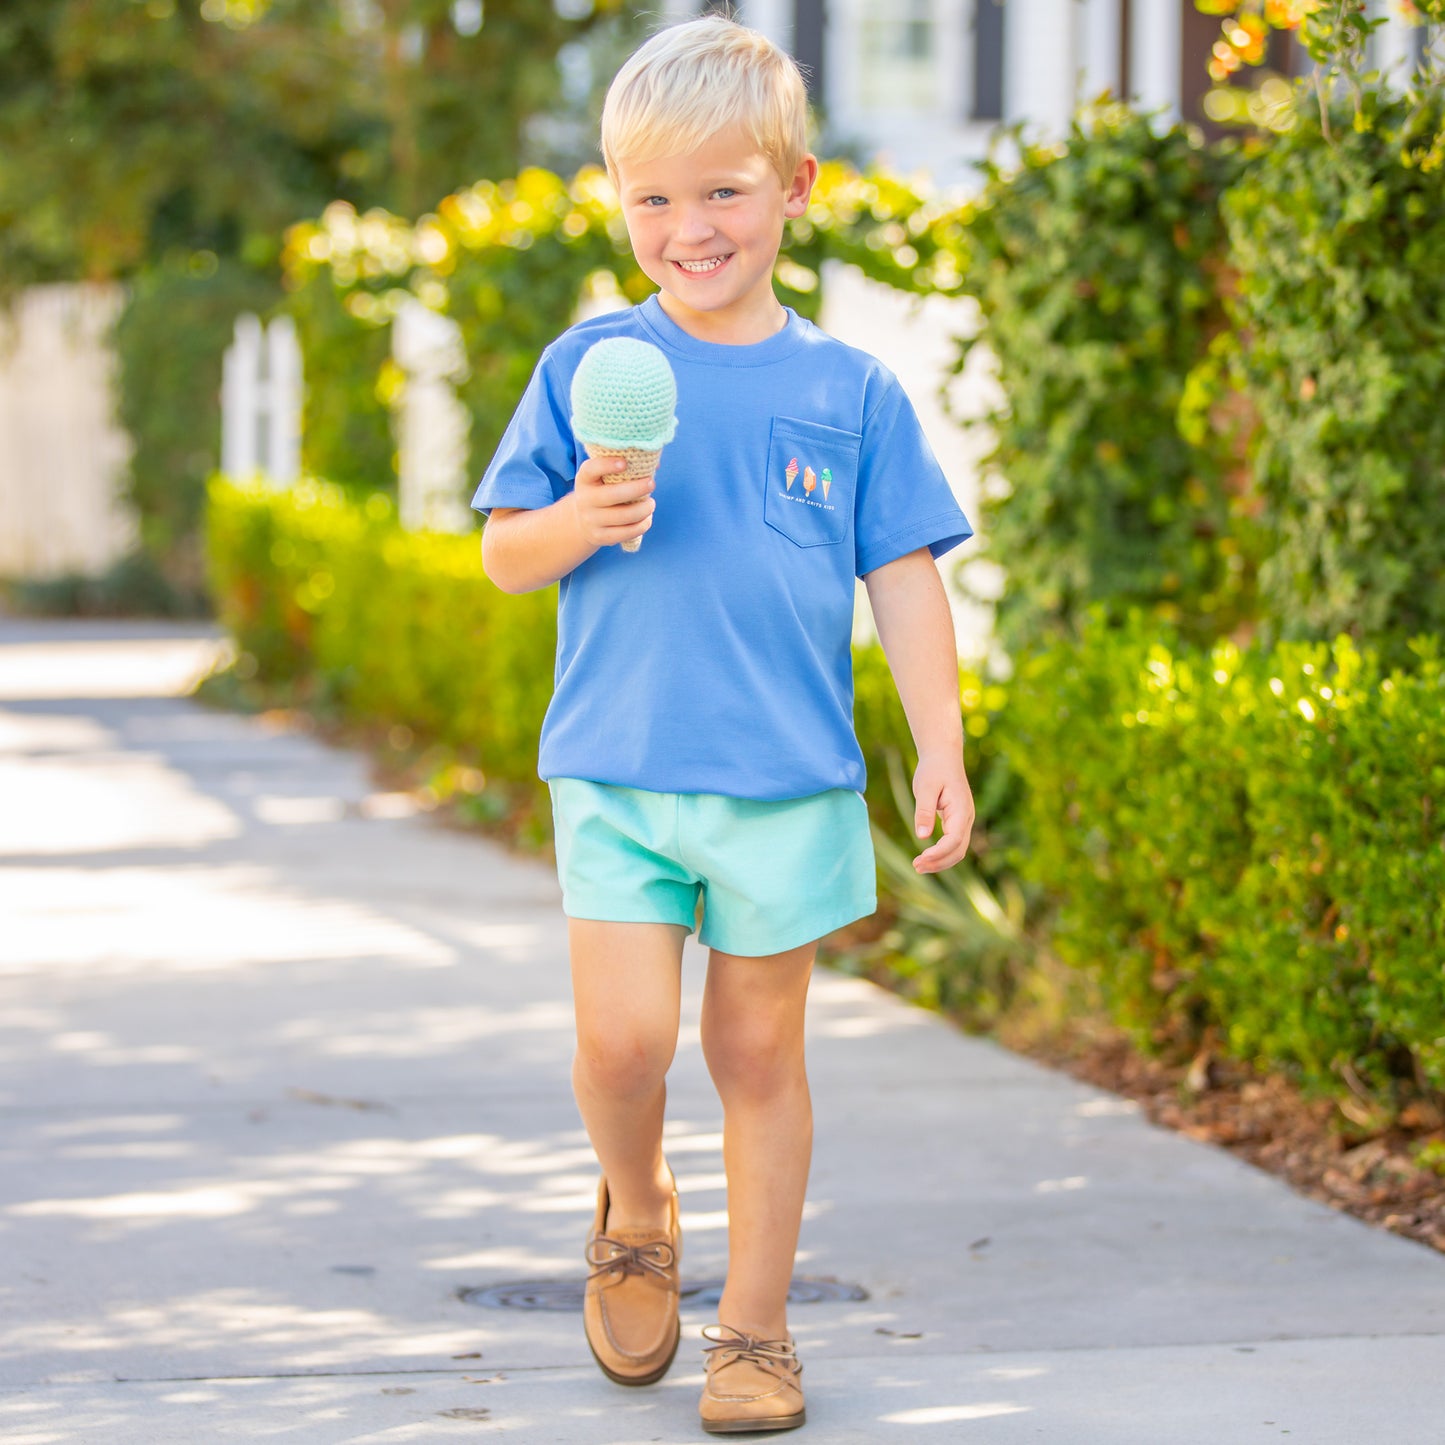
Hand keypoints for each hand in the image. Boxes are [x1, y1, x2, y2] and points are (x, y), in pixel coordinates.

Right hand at [572, 454, 655, 549]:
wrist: (583, 521)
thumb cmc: (603, 491)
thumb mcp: (604, 477)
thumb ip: (624, 468)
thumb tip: (655, 465)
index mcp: (585, 479)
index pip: (591, 469)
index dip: (607, 465)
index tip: (625, 463)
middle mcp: (584, 499)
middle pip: (612, 495)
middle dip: (636, 489)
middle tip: (652, 484)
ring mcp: (590, 520)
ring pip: (623, 516)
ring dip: (643, 509)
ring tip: (651, 504)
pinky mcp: (599, 536)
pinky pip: (625, 533)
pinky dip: (641, 526)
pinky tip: (647, 518)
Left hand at [911, 750, 974, 873]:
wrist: (943, 757)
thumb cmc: (933, 770)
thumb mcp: (925, 787)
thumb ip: (924, 811)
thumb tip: (922, 836)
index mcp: (961, 809)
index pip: (954, 840)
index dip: (939, 853)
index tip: (920, 859)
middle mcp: (967, 818)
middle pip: (958, 850)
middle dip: (939, 862)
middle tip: (916, 867)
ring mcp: (964, 821)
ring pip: (958, 850)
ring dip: (940, 861)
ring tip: (918, 866)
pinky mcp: (957, 822)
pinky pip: (954, 844)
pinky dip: (942, 854)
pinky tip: (926, 857)